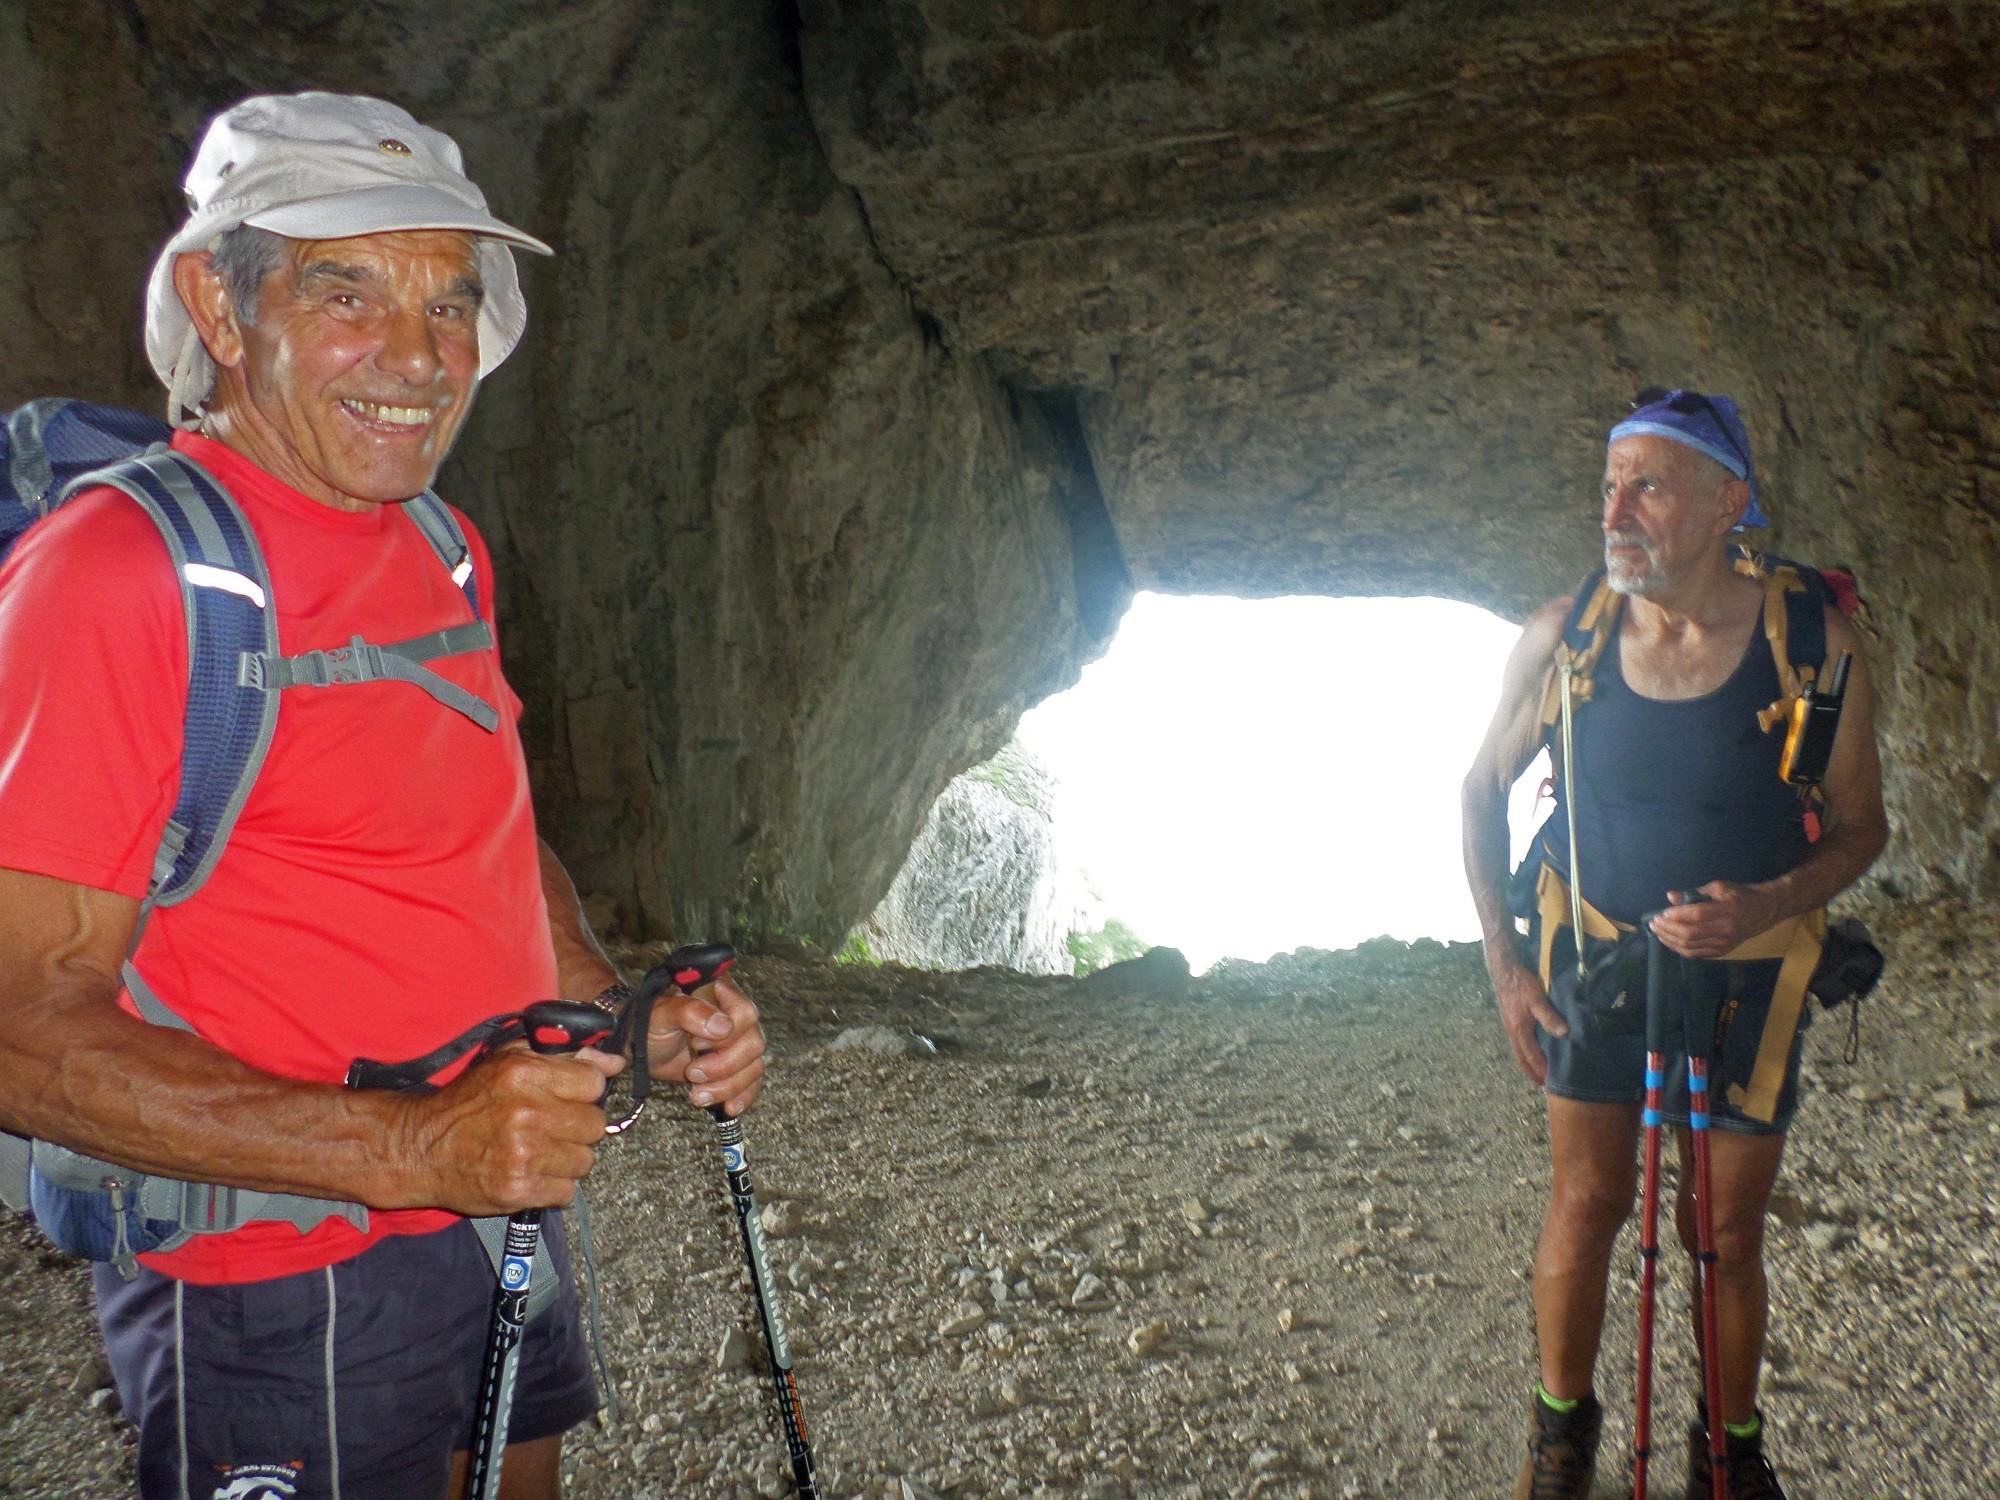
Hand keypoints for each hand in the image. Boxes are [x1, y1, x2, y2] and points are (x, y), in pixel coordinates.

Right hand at [393, 1044, 620, 1215]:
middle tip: (551, 1128)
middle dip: (577, 1127)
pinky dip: (554, 1187)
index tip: (567, 1099)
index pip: (594, 1084)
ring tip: (539, 1152)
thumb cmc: (467, 1102)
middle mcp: (526, 1113)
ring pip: (585, 1161)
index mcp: (525, 1074)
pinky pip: (567, 1192)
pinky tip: (532, 1174)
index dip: (583, 1092)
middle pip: (595, 1125)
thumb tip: (615, 1062)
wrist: (420, 1148)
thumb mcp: (509, 1061)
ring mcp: (523, 1155)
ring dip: (567, 1159)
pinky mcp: (517, 1190)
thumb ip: (567, 1057)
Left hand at [647, 975, 765, 1115]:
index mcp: (722, 995)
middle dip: (723, 1066)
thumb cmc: (649, 1023)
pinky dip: (742, 1097)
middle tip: (691, 1073)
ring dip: (727, 1087)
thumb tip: (723, 1027)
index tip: (696, 1043)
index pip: (745, 1014)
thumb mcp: (661, 1014)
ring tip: (696, 1095)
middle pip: (753, 1045)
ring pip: (754, 1067)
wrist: (641, 1046)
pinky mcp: (737, 1068)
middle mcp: (737, 1019)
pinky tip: (728, 1108)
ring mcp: (739, 1044)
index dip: (725, 1035)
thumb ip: (689, 1012)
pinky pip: (752, 1084)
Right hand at [1491, 954, 1562, 1085]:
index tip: (1549, 1081)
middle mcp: (1513, 1031)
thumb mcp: (1537, 999)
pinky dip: (1526, 1052)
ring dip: (1528, 1063)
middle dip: (1532, 1071)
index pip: (1531, 1056)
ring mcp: (1510, 1026)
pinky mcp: (1511, 1020)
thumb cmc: (1521, 984)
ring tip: (1539, 1071)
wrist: (1504, 970)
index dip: (1540, 1069)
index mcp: (1520, 1030)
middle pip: (1521, 1058)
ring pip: (1519, 1050)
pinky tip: (1533, 1050)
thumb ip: (1549, 1017)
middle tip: (1542, 1084)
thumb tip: (1564, 1034)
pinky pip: (1518, 1042)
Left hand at [1650, 881, 1777, 958]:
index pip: (1698, 915)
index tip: (1662, 913)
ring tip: (1657, 931)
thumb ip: (1694, 893)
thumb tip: (1671, 897)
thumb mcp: (1719, 887)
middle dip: (1668, 928)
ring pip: (1690, 946)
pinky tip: (1668, 941)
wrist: (1762, 912)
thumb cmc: (1739, 895)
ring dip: (1669, 939)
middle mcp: (1727, 929)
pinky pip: (1696, 954)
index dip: (1677, 915)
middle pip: (1691, 933)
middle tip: (1654, 922)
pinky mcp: (1722, 951)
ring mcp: (1725, 943)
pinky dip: (1678, 948)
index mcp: (1728, 909)